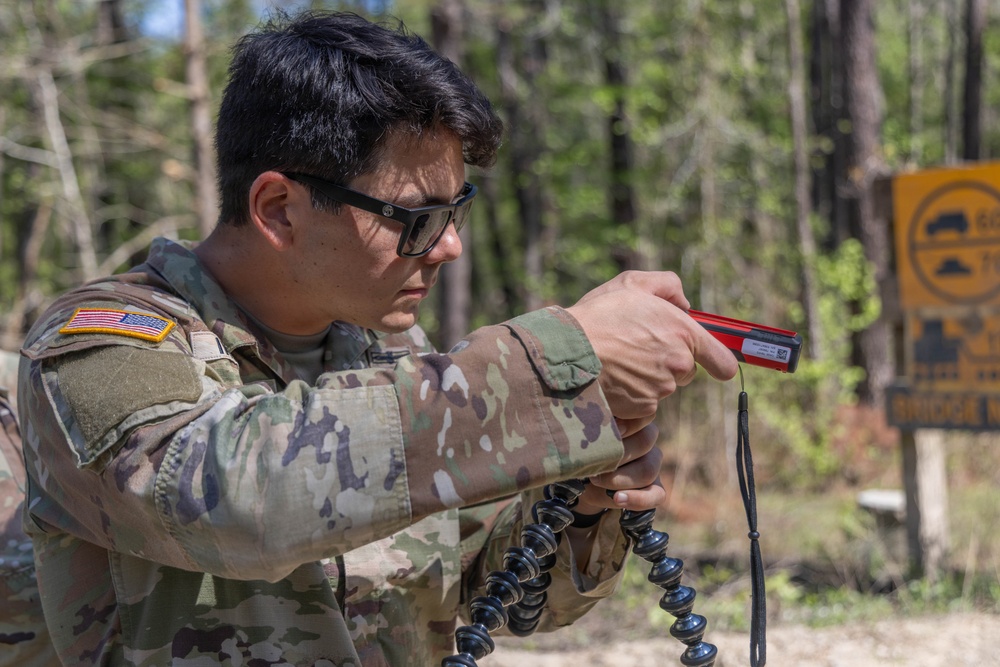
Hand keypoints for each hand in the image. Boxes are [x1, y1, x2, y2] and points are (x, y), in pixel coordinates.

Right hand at [566, 271, 737, 430]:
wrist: (567, 351)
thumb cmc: (599, 315)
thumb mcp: (632, 284)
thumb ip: (667, 285)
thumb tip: (684, 303)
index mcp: (683, 333)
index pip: (723, 361)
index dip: (719, 362)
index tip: (716, 364)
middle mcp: (679, 364)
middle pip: (685, 371)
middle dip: (668, 362)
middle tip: (636, 347)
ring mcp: (662, 389)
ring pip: (662, 386)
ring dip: (647, 377)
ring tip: (617, 360)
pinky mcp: (643, 408)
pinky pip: (644, 402)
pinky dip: (631, 394)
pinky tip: (612, 378)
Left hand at [573, 422, 664, 513]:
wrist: (585, 482)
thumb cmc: (584, 453)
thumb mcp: (585, 442)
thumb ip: (592, 436)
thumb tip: (589, 432)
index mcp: (633, 422)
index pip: (642, 416)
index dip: (629, 423)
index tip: (612, 429)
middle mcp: (647, 441)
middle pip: (645, 442)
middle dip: (618, 454)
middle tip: (593, 462)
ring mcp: (653, 464)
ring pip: (648, 470)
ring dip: (620, 478)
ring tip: (597, 481)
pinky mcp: (655, 488)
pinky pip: (656, 495)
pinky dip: (637, 499)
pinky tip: (618, 498)